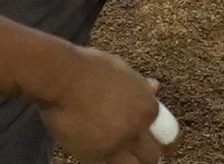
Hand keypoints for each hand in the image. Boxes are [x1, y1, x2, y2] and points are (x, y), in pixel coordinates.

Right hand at [32, 45, 162, 163]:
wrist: (63, 79)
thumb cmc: (90, 69)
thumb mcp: (124, 72)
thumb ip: (139, 87)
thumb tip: (154, 87)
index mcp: (148, 107)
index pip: (161, 131)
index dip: (149, 135)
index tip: (142, 139)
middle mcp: (137, 128)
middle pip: (151, 156)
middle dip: (146, 157)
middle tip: (135, 155)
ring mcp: (116, 144)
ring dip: (129, 163)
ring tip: (120, 158)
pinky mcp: (93, 155)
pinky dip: (105, 162)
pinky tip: (99, 156)